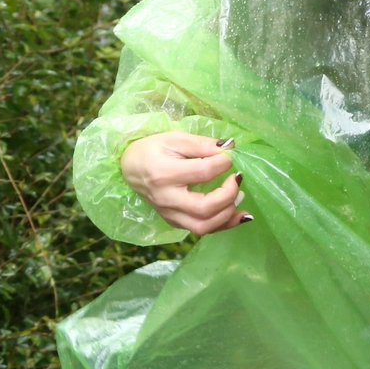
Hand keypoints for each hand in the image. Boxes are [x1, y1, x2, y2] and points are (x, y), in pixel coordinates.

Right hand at [119, 132, 247, 235]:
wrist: (129, 167)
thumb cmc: (152, 150)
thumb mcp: (175, 139)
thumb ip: (202, 144)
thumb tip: (230, 147)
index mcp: (164, 174)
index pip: (203, 172)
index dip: (224, 163)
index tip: (231, 154)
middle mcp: (166, 198)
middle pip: (204, 208)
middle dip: (229, 194)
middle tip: (238, 178)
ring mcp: (169, 213)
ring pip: (203, 226)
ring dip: (228, 214)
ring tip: (240, 195)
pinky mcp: (173, 221)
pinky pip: (200, 229)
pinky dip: (223, 224)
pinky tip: (238, 214)